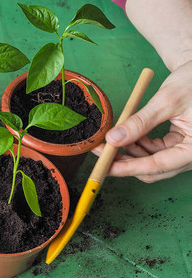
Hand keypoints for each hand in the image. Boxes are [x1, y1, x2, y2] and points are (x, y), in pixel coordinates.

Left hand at [92, 60, 191, 182]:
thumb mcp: (166, 101)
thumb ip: (140, 122)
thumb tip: (112, 139)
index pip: (157, 166)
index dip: (128, 168)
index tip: (105, 167)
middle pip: (152, 169)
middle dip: (124, 160)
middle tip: (100, 150)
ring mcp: (184, 152)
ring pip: (150, 161)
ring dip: (129, 152)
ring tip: (111, 138)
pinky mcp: (178, 146)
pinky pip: (154, 152)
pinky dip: (137, 145)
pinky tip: (128, 134)